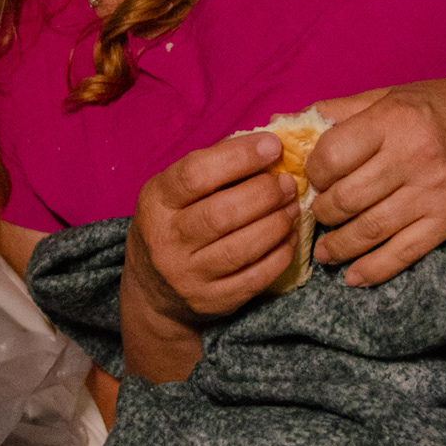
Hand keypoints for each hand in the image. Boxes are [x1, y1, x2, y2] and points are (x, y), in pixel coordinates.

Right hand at [125, 132, 300, 329]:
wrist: (152, 291)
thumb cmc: (173, 224)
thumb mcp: (174, 192)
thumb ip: (213, 167)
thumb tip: (266, 144)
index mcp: (156, 202)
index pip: (195, 174)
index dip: (238, 157)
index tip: (272, 146)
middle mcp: (166, 240)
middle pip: (222, 213)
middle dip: (265, 193)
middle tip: (288, 182)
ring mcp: (188, 275)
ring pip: (241, 248)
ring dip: (277, 222)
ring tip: (293, 206)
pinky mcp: (211, 301)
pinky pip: (255, 278)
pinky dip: (280, 254)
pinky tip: (289, 236)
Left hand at [306, 75, 445, 286]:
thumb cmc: (439, 105)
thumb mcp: (389, 94)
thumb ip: (341, 112)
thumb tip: (290, 128)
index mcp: (394, 120)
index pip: (332, 157)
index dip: (313, 172)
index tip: (314, 178)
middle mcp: (415, 157)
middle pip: (346, 199)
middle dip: (322, 212)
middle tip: (318, 213)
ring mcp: (435, 193)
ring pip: (369, 231)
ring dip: (339, 246)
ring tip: (326, 250)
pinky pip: (403, 254)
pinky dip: (373, 270)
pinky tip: (353, 275)